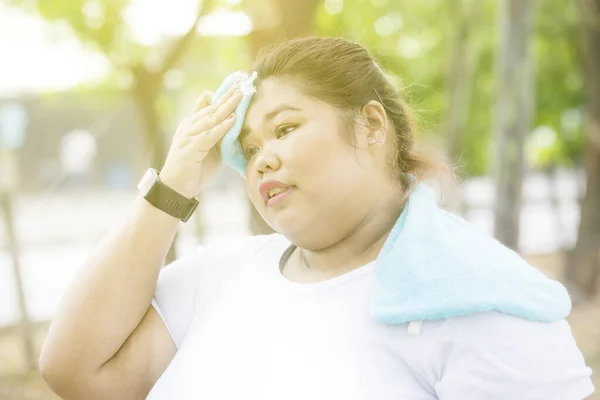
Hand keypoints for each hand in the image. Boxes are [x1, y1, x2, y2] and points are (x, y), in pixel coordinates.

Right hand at [160, 83, 241, 197]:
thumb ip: (219, 134)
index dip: (224, 93)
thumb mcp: (210, 148)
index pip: (211, 104)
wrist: (176, 188)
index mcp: (193, 124)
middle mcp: (189, 126)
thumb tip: (233, 121)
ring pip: (211, 118)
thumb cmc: (194, 169)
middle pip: (212, 107)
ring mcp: (188, 136)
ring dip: (227, 106)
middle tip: (243, 82)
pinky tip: (232, 119)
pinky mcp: (190, 148)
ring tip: (240, 95)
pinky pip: (208, 135)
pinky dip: (221, 127)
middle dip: (228, 94)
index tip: (238, 82)